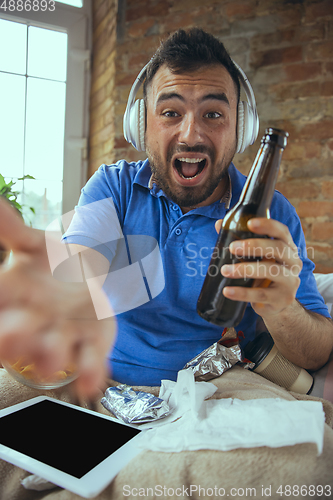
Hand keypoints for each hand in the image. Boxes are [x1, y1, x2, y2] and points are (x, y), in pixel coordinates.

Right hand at [0, 198, 115, 396]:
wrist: (84, 272)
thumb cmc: (49, 262)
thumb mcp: (32, 243)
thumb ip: (10, 229)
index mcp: (12, 301)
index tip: (0, 324)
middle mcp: (32, 324)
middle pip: (15, 338)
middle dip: (13, 339)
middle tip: (11, 333)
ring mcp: (62, 336)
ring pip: (51, 354)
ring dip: (50, 357)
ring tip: (54, 358)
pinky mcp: (91, 343)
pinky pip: (88, 362)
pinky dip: (89, 373)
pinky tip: (91, 382)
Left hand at [216, 217, 301, 319]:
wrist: (276, 304)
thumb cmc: (264, 275)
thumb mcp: (256, 258)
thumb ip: (240, 241)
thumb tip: (218, 225)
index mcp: (288, 248)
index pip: (282, 232)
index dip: (268, 225)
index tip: (250, 223)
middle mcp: (293, 262)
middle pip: (279, 248)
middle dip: (254, 246)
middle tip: (233, 247)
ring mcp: (290, 281)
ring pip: (271, 271)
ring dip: (245, 269)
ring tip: (224, 271)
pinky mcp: (282, 299)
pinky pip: (261, 294)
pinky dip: (242, 293)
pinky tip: (228, 291)